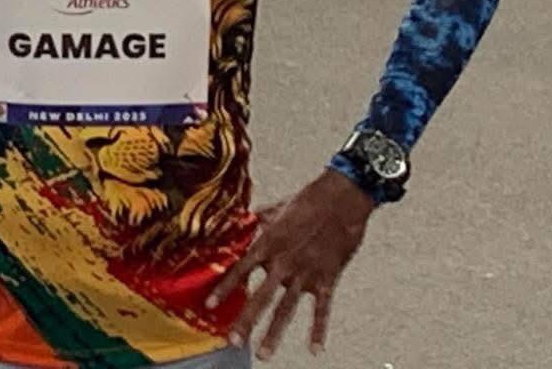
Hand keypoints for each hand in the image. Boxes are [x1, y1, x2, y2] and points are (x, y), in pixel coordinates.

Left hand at [206, 169, 374, 360]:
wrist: (342, 198)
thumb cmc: (308, 199)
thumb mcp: (277, 208)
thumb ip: (259, 219)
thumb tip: (243, 220)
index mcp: (269, 242)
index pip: (241, 270)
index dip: (224, 288)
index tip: (209, 305)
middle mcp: (284, 261)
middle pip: (261, 296)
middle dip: (245, 320)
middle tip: (233, 341)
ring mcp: (306, 272)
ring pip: (287, 308)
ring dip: (274, 333)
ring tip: (263, 354)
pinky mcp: (327, 278)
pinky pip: (322, 309)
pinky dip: (318, 330)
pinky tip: (314, 350)